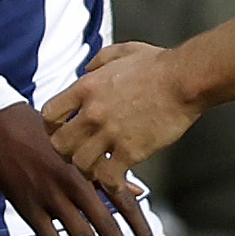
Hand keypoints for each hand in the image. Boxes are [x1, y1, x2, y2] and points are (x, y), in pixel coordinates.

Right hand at [0, 102, 156, 235]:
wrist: (1, 124)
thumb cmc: (44, 132)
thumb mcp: (80, 144)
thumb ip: (109, 170)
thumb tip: (139, 190)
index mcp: (90, 167)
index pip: (123, 201)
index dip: (139, 225)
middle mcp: (75, 183)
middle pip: (105, 224)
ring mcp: (51, 197)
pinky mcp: (29, 207)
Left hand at [44, 40, 202, 188]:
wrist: (185, 80)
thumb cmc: (158, 66)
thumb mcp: (120, 52)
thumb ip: (97, 62)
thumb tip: (87, 69)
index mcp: (86, 87)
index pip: (49, 114)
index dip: (52, 127)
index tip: (61, 131)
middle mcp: (93, 112)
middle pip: (59, 144)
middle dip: (66, 152)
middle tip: (77, 154)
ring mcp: (111, 133)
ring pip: (81, 165)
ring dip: (88, 170)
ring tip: (98, 169)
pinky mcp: (131, 151)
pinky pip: (109, 177)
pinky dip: (111, 183)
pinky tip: (118, 180)